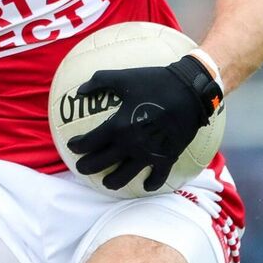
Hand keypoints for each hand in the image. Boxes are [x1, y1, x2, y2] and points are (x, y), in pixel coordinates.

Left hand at [67, 54, 222, 191]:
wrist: (190, 91)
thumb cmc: (154, 82)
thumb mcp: (122, 77)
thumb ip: (98, 82)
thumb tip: (80, 91)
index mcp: (117, 126)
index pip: (89, 142)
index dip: (77, 146)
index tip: (72, 145)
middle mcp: (130, 144)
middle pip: (101, 163)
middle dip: (87, 167)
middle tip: (81, 168)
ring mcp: (149, 154)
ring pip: (124, 177)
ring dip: (112, 181)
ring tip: (106, 182)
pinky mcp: (167, 158)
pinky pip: (157, 178)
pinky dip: (150, 184)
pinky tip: (145, 185)